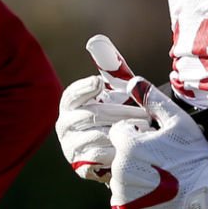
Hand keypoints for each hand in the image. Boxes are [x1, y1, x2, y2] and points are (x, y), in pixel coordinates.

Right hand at [55, 34, 150, 182]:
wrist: (130, 149)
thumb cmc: (122, 113)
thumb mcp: (118, 89)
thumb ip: (109, 67)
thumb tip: (95, 40)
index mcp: (71, 106)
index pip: (71, 96)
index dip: (84, 89)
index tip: (100, 84)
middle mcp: (66, 126)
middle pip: (87, 117)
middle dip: (116, 113)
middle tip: (142, 113)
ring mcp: (71, 148)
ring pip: (92, 138)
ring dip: (118, 133)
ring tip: (140, 130)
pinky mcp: (81, 168)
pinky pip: (97, 159)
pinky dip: (114, 153)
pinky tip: (131, 147)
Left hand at [108, 82, 207, 208]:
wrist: (206, 195)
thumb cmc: (194, 156)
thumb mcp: (179, 123)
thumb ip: (154, 101)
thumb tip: (133, 81)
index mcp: (128, 146)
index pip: (119, 132)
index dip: (136, 134)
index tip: (152, 140)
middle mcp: (119, 169)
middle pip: (118, 155)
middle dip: (133, 155)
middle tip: (159, 161)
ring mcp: (121, 192)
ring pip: (119, 177)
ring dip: (132, 175)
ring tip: (158, 178)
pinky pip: (120, 199)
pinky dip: (132, 196)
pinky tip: (152, 193)